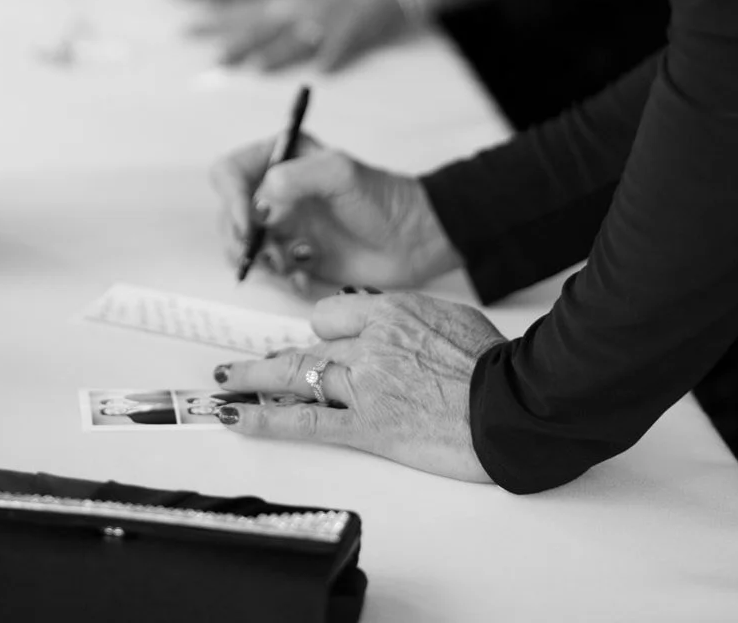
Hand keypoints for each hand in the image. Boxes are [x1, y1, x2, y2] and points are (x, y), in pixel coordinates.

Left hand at [198, 0, 413, 72]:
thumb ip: (288, 2)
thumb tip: (265, 19)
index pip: (244, 10)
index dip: (214, 20)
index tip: (186, 26)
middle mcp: (301, 6)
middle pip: (263, 29)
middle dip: (235, 45)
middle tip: (210, 61)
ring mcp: (327, 19)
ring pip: (297, 39)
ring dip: (275, 54)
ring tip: (252, 68)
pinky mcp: (354, 31)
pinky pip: (340, 48)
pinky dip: (331, 59)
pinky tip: (320, 73)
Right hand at [210, 133, 460, 292]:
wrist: (414, 241)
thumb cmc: (383, 199)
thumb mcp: (340, 173)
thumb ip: (294, 178)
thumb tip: (259, 201)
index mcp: (281, 160)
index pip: (229, 173)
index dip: (231, 198)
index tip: (250, 223)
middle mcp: (276, 193)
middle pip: (228, 215)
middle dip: (242, 237)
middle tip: (266, 253)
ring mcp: (284, 227)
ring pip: (243, 248)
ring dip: (261, 260)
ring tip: (290, 263)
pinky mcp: (294, 259)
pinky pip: (270, 274)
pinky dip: (282, 279)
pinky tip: (306, 273)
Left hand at [212, 289, 502, 482]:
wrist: (513, 406)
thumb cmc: (494, 365)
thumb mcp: (452, 319)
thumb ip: (412, 320)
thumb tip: (395, 330)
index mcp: (391, 311)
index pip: (330, 316)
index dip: (322, 335)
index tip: (315, 350)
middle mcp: (370, 342)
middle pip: (307, 346)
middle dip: (271, 359)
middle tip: (239, 366)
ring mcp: (365, 383)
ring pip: (297, 375)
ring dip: (254, 380)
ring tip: (224, 385)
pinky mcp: (368, 425)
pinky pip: (306, 420)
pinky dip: (266, 419)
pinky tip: (237, 418)